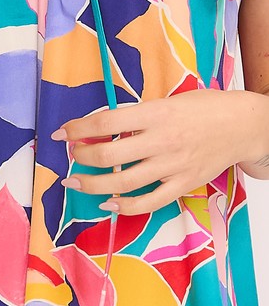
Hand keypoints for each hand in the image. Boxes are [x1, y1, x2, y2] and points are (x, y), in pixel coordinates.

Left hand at [52, 89, 266, 215]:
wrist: (242, 125)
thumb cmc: (203, 107)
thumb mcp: (167, 100)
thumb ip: (137, 114)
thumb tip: (101, 127)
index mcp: (155, 113)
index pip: (105, 122)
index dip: (77, 128)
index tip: (62, 132)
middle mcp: (161, 140)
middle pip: (108, 155)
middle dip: (81, 157)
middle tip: (72, 155)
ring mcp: (172, 166)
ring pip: (123, 182)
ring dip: (93, 184)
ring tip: (76, 181)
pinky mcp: (183, 185)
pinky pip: (149, 202)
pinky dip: (125, 206)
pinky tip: (108, 203)